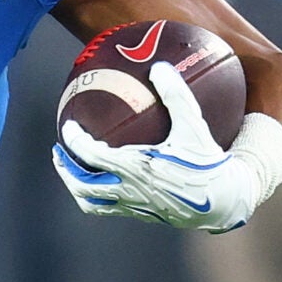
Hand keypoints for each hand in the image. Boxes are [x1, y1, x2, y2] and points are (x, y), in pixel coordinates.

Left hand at [53, 62, 262, 231]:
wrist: (224, 200)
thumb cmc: (209, 160)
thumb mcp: (194, 124)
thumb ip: (176, 95)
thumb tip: (159, 66)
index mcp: (135, 167)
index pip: (91, 154)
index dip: (74, 140)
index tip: (66, 126)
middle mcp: (129, 189)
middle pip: (82, 184)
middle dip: (65, 169)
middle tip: (58, 152)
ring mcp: (133, 206)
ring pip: (92, 202)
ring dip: (77, 187)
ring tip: (73, 172)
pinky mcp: (142, 215)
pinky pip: (110, 208)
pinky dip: (99, 196)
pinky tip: (105, 181)